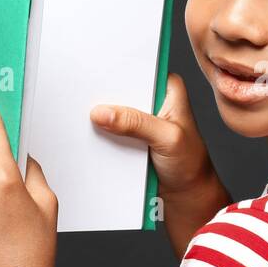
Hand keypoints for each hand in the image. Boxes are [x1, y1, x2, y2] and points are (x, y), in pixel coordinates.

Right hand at [91, 73, 219, 201]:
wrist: (185, 195)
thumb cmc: (189, 164)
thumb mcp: (167, 138)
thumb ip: (136, 124)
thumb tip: (101, 112)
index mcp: (169, 88)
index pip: (139, 71)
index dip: (117, 71)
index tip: (93, 72)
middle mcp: (154, 100)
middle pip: (122, 90)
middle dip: (105, 95)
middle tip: (81, 96)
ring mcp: (140, 119)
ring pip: (113, 111)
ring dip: (99, 116)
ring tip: (78, 115)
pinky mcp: (129, 137)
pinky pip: (109, 131)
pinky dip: (100, 134)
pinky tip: (86, 134)